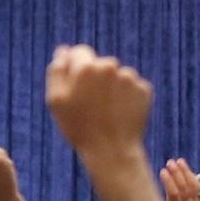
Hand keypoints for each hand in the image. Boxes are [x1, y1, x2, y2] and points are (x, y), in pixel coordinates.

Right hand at [45, 45, 152, 161]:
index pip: (79, 52)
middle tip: (88, 105)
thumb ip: (56, 71)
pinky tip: (118, 114)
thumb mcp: (55, 101)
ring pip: (117, 76)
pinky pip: (131, 87)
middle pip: (99, 64)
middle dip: (93, 79)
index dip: (74, 68)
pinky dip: (125, 98)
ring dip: (110, 88)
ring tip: (104, 112)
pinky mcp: (144, 89)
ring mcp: (130, 77)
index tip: (73, 86)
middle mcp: (110, 66)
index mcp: (86, 66)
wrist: (111, 150)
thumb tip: (63, 50)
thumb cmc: (78, 127)